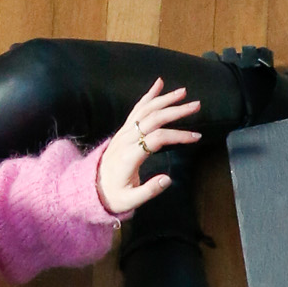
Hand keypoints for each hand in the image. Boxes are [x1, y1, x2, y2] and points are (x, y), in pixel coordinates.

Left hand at [96, 78, 201, 214]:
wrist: (91, 189)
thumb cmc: (113, 196)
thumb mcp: (130, 201)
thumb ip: (149, 190)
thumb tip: (168, 179)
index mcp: (129, 156)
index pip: (157, 139)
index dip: (178, 135)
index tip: (196, 137)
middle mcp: (125, 140)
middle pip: (153, 119)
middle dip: (175, 111)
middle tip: (196, 106)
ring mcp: (123, 133)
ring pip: (145, 110)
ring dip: (164, 99)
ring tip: (183, 92)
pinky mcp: (123, 130)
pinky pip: (136, 110)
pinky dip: (148, 96)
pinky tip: (159, 85)